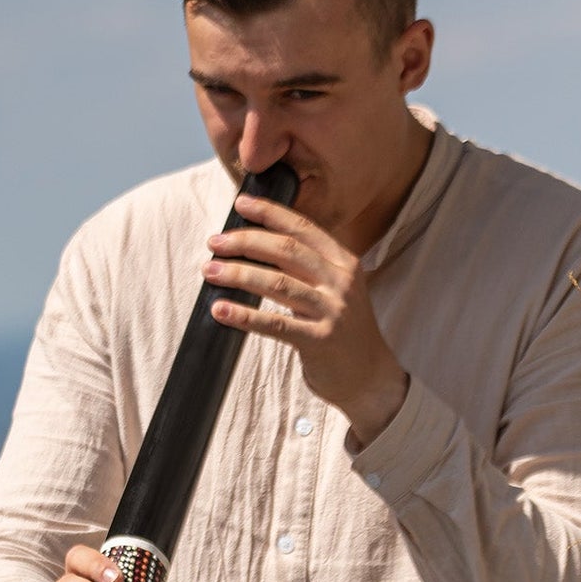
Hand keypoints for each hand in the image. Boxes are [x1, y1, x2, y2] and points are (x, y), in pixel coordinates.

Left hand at [204, 192, 407, 441]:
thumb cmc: (343, 331)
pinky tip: (220, 310)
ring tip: (209, 270)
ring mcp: (332, 311)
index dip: (269, 213)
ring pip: (277, 283)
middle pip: (286, 250)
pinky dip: (244, 316)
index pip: (303, 228)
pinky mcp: (320, 341)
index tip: (240, 204)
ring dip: (238, 274)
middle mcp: (340, 282)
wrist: (371, 378)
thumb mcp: (335, 290)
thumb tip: (256, 246)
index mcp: (344, 263)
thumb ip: (307, 267)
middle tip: (214, 243)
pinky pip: (275, 324)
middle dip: (245, 242)